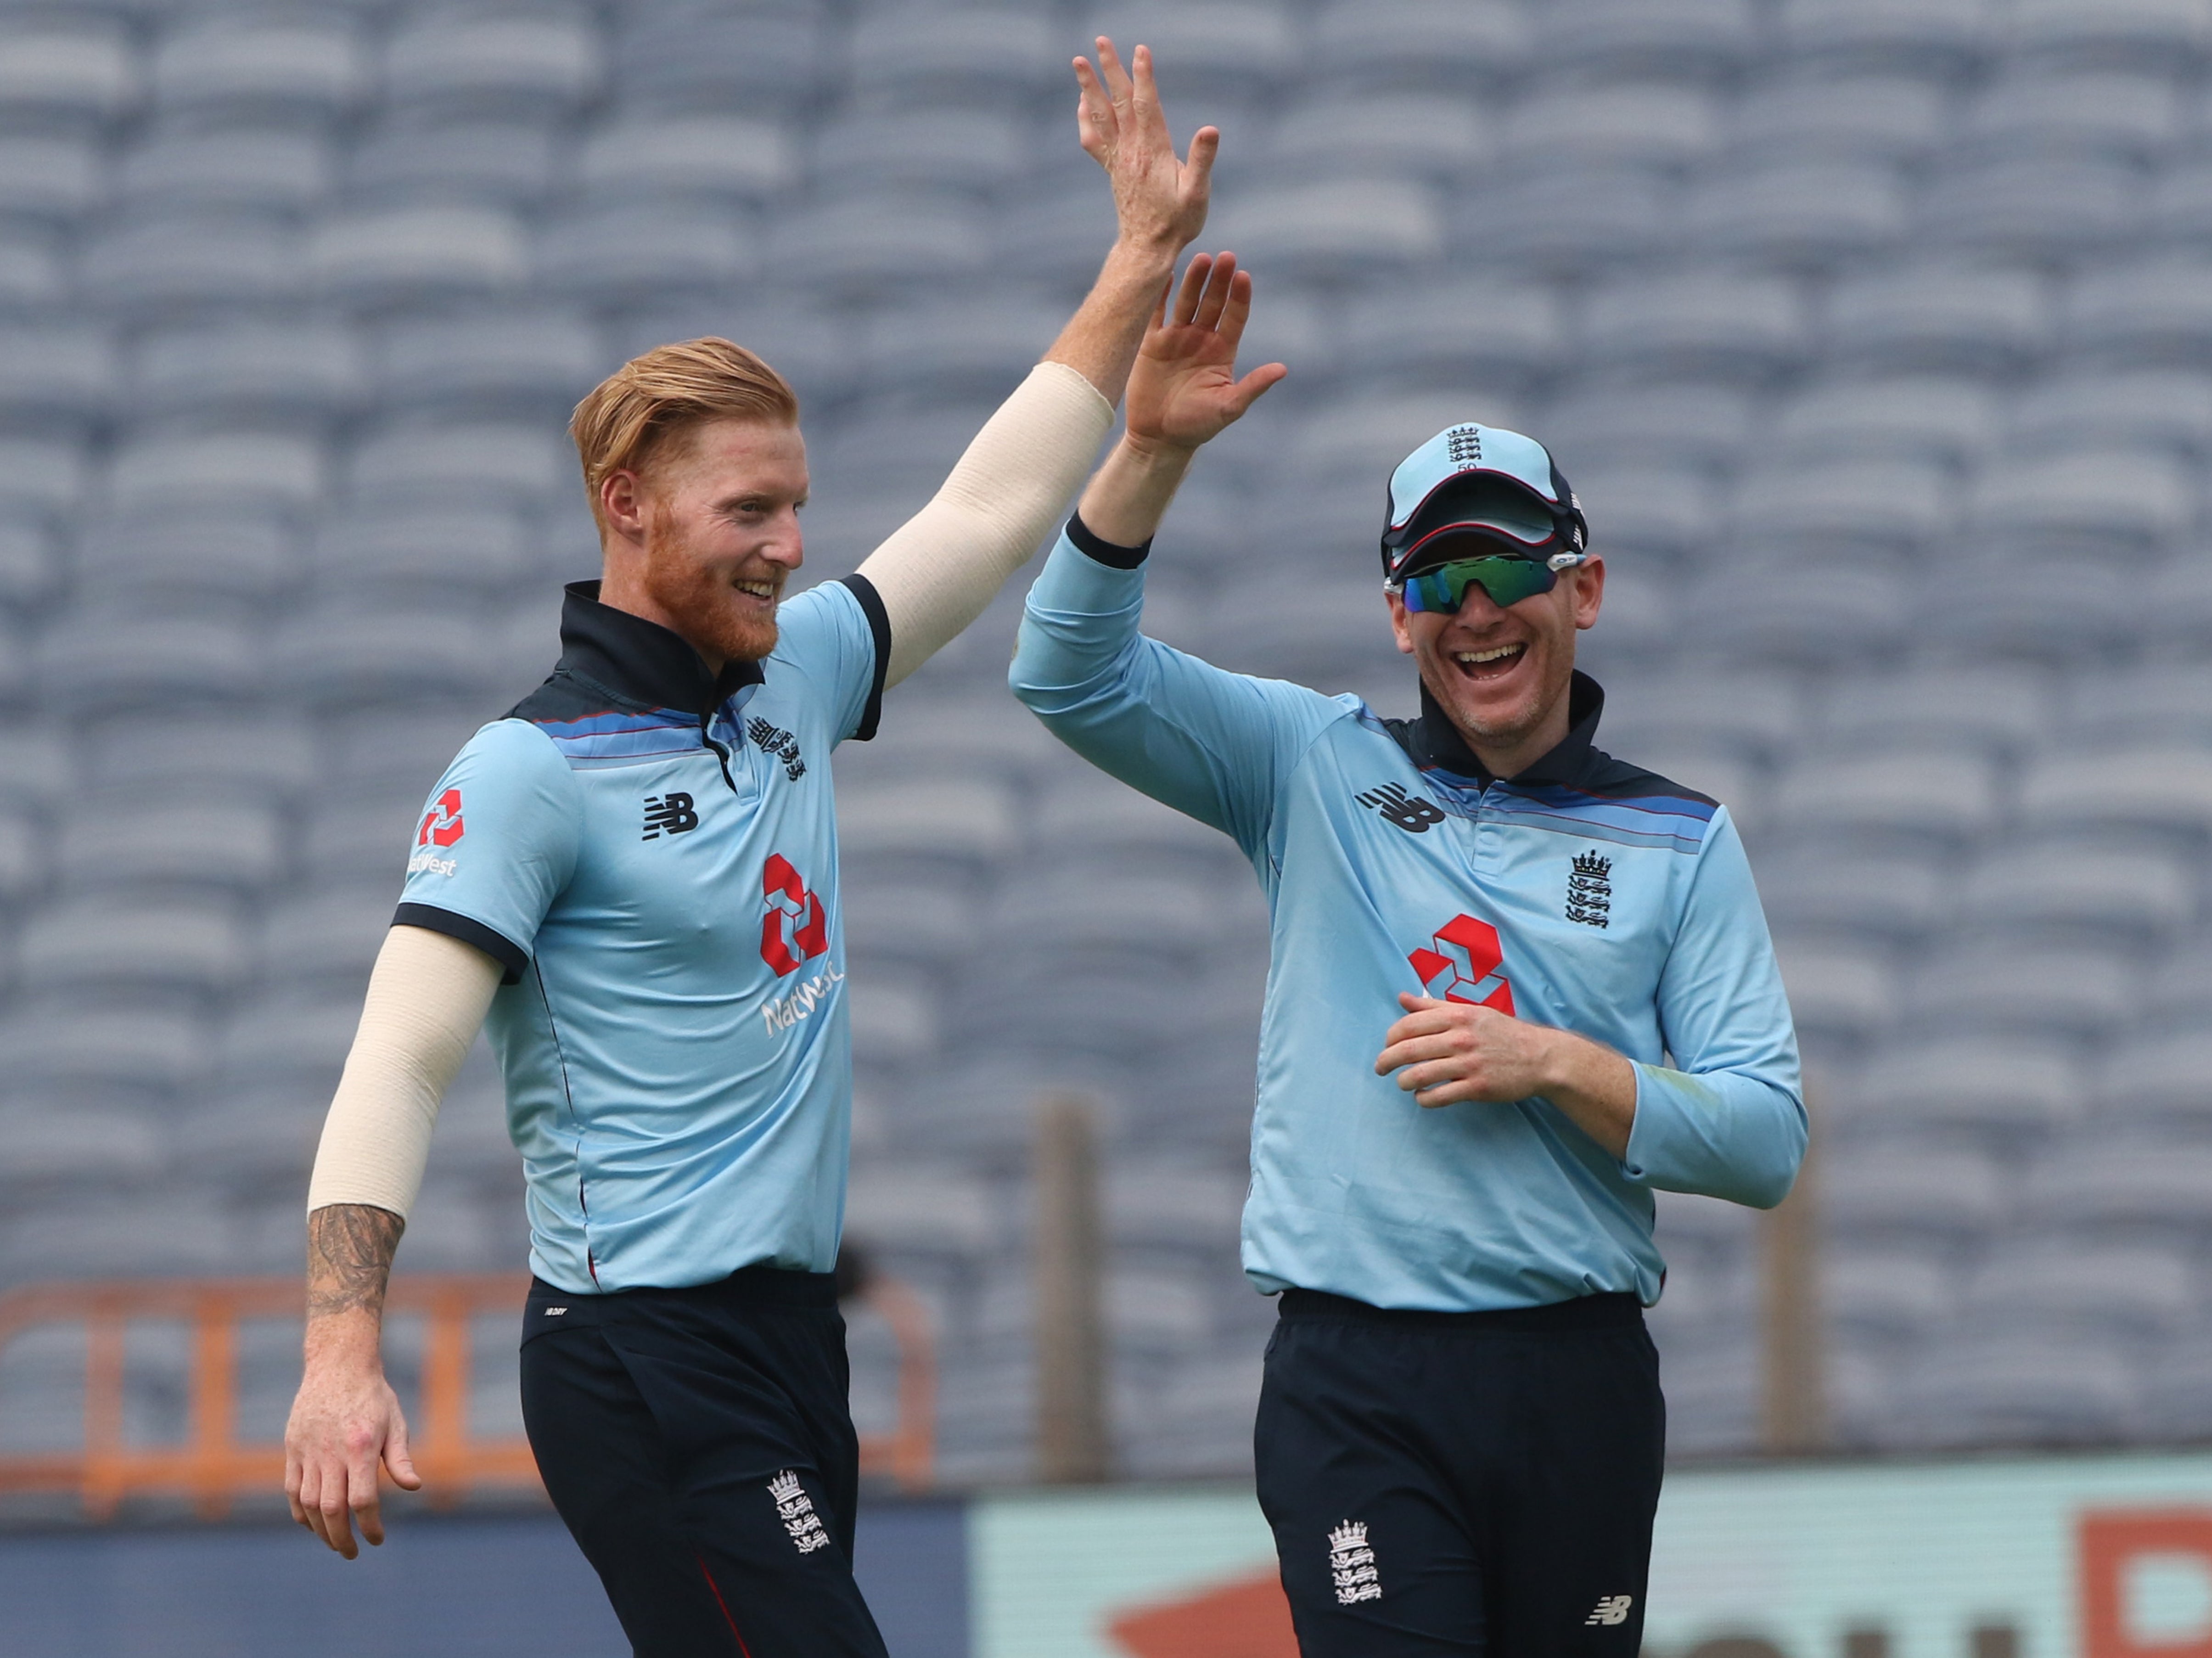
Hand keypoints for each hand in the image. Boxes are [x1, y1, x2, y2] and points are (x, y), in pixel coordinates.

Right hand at [284, 1355, 420, 1558]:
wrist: (338, 1366)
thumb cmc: (373, 1397)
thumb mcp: (395, 1423)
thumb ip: (400, 1459)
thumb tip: (414, 1487)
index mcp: (361, 1447)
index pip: (362, 1500)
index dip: (370, 1526)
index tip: (377, 1539)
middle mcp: (331, 1451)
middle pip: (332, 1508)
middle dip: (341, 1537)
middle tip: (352, 1553)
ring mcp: (308, 1451)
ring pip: (309, 1503)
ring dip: (320, 1530)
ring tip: (334, 1542)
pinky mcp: (293, 1449)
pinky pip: (293, 1490)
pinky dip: (301, 1512)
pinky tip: (313, 1524)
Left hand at [1074, 38, 1215, 254]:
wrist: (1147, 249)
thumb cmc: (1177, 223)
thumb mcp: (1197, 194)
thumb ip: (1203, 160)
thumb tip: (1211, 129)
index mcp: (1153, 151)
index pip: (1146, 105)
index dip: (1143, 76)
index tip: (1140, 49)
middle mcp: (1131, 151)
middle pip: (1118, 102)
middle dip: (1110, 69)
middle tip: (1100, 41)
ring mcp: (1119, 160)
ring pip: (1101, 116)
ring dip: (1089, 87)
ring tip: (1078, 62)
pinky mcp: (1113, 170)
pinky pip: (1093, 140)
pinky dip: (1086, 119)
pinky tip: (1083, 104)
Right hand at [1124, 252, 1287, 454]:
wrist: (1159, 437)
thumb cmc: (1197, 426)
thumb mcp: (1229, 407)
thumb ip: (1253, 386)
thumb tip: (1282, 369)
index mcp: (1222, 351)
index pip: (1235, 316)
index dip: (1239, 297)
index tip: (1243, 277)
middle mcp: (1201, 339)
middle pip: (1213, 303)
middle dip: (1219, 281)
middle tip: (1225, 257)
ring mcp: (1176, 339)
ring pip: (1187, 302)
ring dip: (1194, 281)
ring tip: (1201, 258)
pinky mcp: (1151, 343)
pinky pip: (1155, 313)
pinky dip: (1159, 295)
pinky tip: (1166, 274)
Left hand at [1376, 993, 1562, 1107]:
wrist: (1540, 1057)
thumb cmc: (1502, 1032)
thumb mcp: (1471, 1011)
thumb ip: (1434, 1006)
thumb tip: (1403, 998)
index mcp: (1457, 1015)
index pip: (1409, 1025)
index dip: (1391, 1037)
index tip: (1387, 1045)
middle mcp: (1461, 1038)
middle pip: (1408, 1050)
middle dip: (1386, 1061)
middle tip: (1380, 1068)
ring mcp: (1469, 1064)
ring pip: (1420, 1075)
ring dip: (1403, 1081)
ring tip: (1402, 1083)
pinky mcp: (1477, 1088)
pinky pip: (1439, 1096)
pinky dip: (1423, 1099)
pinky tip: (1422, 1096)